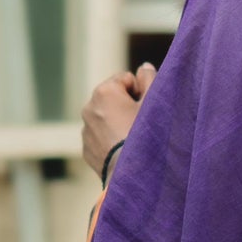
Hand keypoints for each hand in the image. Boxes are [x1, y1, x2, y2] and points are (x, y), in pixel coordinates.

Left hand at [82, 62, 156, 178]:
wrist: (135, 175)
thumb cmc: (148, 135)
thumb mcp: (155, 103)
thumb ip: (150, 79)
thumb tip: (144, 67)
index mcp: (104, 91)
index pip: (126, 79)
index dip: (141, 92)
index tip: (147, 109)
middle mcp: (89, 108)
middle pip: (114, 98)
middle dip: (127, 107)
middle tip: (142, 125)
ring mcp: (86, 130)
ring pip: (107, 119)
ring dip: (118, 123)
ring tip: (134, 140)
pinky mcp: (86, 149)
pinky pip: (101, 138)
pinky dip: (111, 141)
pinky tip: (125, 151)